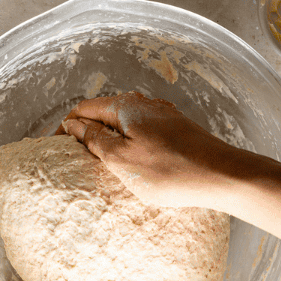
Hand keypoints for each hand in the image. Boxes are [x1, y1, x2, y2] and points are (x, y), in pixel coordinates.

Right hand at [60, 92, 244, 208]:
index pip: (83, 109)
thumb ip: (94, 139)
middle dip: (87, 132)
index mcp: (125, 107)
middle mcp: (143, 104)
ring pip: (124, 123)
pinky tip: (134, 164)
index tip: (55, 149)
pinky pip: (142, 132)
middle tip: (76, 160)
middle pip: (104, 113)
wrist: (225, 176)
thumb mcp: (121, 160)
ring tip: (103, 165)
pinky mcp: (177, 131)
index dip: (65, 127)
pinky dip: (130, 144)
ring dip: (109, 140)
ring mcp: (163, 116)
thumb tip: (73, 124)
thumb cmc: (171, 171)